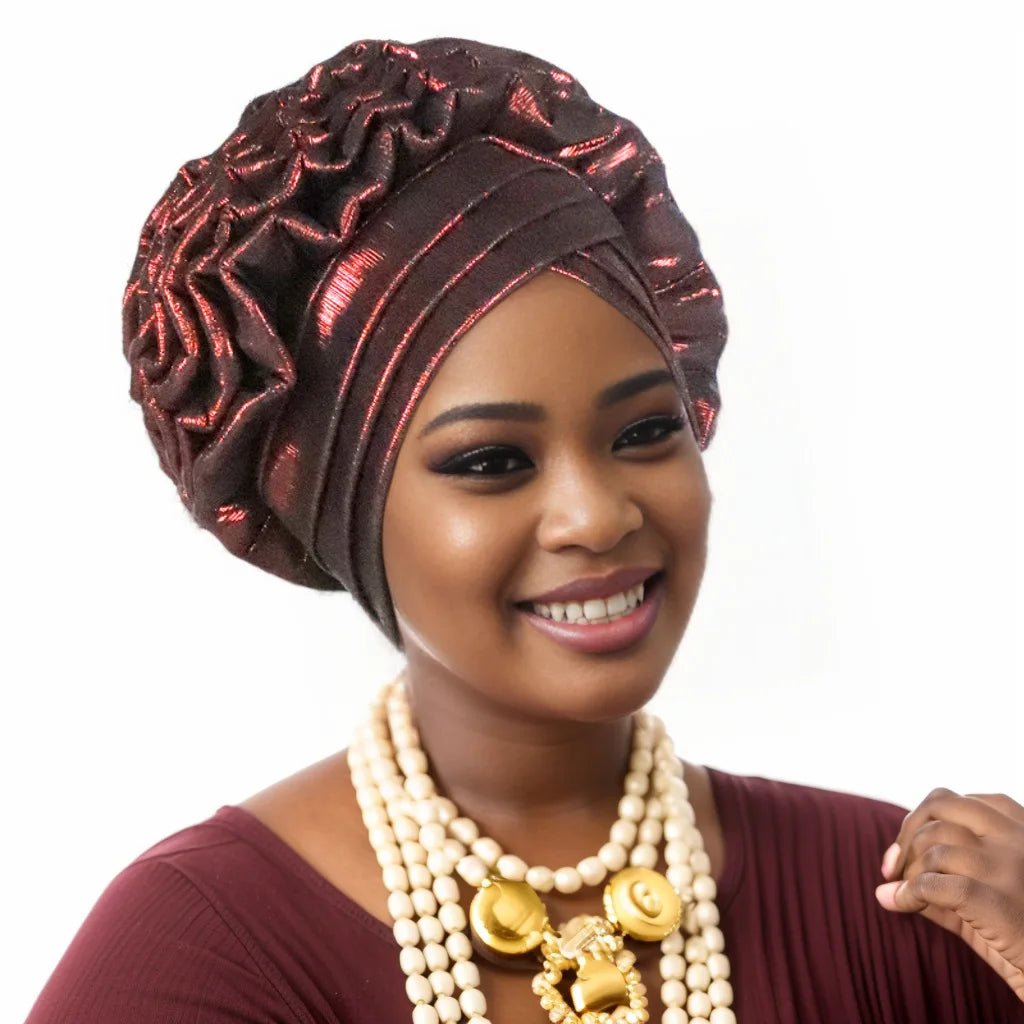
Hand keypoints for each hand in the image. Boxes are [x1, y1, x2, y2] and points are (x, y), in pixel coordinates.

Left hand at [874, 787, 1023, 1001]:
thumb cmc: (1020, 934)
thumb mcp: (981, 895)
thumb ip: (939, 880)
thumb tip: (882, 889)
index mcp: (1021, 827)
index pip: (955, 800)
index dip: (921, 820)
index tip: (907, 848)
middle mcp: (1017, 838)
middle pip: (938, 808)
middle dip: (906, 835)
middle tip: (893, 867)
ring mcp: (1009, 866)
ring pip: (933, 847)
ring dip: (909, 871)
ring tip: (908, 894)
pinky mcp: (996, 900)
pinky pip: (931, 884)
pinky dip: (907, 894)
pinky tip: (904, 905)